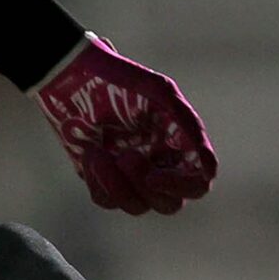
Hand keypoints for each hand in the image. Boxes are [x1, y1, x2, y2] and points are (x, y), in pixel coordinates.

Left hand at [33, 34, 216, 214]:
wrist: (70, 73)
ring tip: (98, 152)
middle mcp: (159, 166)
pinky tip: (90, 153)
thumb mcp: (157, 90)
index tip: (153, 177)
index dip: (181, 188)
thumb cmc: (119, 77)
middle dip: (146, 186)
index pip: (196, 185)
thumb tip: (207, 165)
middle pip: (169, 204)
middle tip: (127, 156)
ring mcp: (130, 175)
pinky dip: (97, 180)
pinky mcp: (101, 178)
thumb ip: (186, 121)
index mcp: (179, 147)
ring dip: (117, 185)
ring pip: (137, 206)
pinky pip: (105, 199)